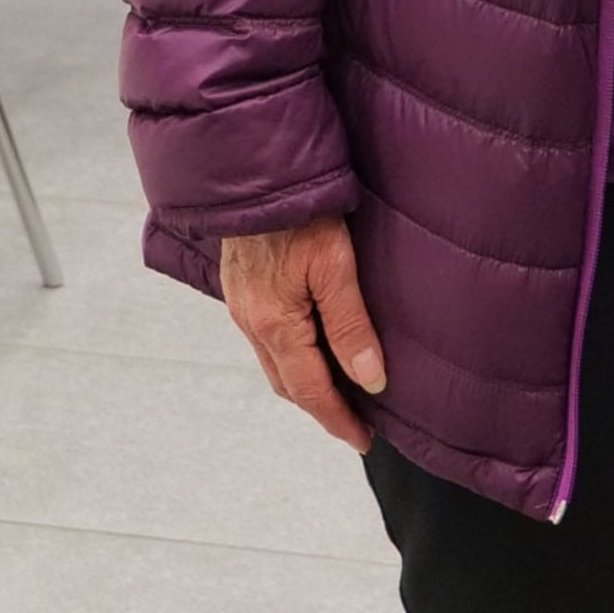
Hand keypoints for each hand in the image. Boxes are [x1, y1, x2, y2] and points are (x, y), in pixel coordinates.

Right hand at [220, 214, 386, 449]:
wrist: (257, 171)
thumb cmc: (300, 213)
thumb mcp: (335, 265)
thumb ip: (351, 325)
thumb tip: (371, 380)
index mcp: (274, 324)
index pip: (310, 390)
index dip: (338, 419)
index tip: (364, 441)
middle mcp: (250, 322)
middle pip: (287, 383)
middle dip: (321, 408)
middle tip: (356, 423)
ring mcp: (242, 306)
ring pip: (275, 363)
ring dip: (305, 384)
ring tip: (341, 393)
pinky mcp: (242, 289)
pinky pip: (267, 339)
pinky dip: (292, 357)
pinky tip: (313, 350)